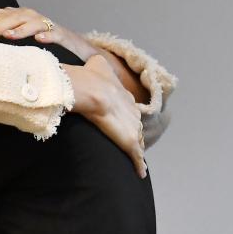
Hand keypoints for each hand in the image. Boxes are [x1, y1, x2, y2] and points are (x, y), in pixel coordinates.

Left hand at [0, 7, 98, 60]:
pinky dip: (48, 35)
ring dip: (21, 28)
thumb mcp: (27, 32)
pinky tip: (40, 39)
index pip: (3, 18)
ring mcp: (51, 26)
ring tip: (8, 35)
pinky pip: (56, 34)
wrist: (78, 48)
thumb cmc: (47, 40)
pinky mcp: (64, 36)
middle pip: (15, 18)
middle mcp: (36, 18)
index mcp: (25, 18)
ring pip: (34, 23)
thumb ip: (13, 23)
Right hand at [64, 56, 147, 178]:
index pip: (128, 108)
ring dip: (138, 149)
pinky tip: (141, 173)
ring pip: (139, 141)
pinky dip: (139, 165)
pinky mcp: (129, 142)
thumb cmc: (92, 77)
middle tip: (131, 139)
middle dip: (134, 131)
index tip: (122, 119)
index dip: (126, 114)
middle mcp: (132, 112)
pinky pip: (136, 157)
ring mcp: (132, 128)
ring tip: (136, 158)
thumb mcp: (98, 63)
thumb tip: (94, 60)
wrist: (92, 91)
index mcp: (124, 97)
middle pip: (136, 125)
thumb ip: (98, 63)